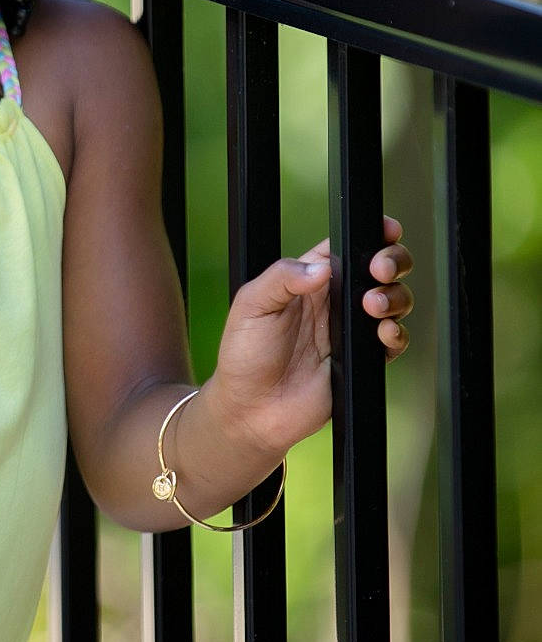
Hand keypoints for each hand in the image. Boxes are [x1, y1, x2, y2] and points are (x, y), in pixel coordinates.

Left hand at [209, 213, 413, 457]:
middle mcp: (334, 300)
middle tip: (380, 270)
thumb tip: (321, 268)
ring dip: (395, 297)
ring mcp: (350, 330)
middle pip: (379, 269)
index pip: (346, 247)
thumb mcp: (251, 306)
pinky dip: (397, 334)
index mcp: (308, 278)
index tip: (386, 231)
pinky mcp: (360, 359)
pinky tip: (384, 334)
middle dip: (392, 261)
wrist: (251, 410)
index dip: (371, 234)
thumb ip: (282, 279)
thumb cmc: (244, 354)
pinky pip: (392, 341)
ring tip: (373, 305)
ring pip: (393, 301)